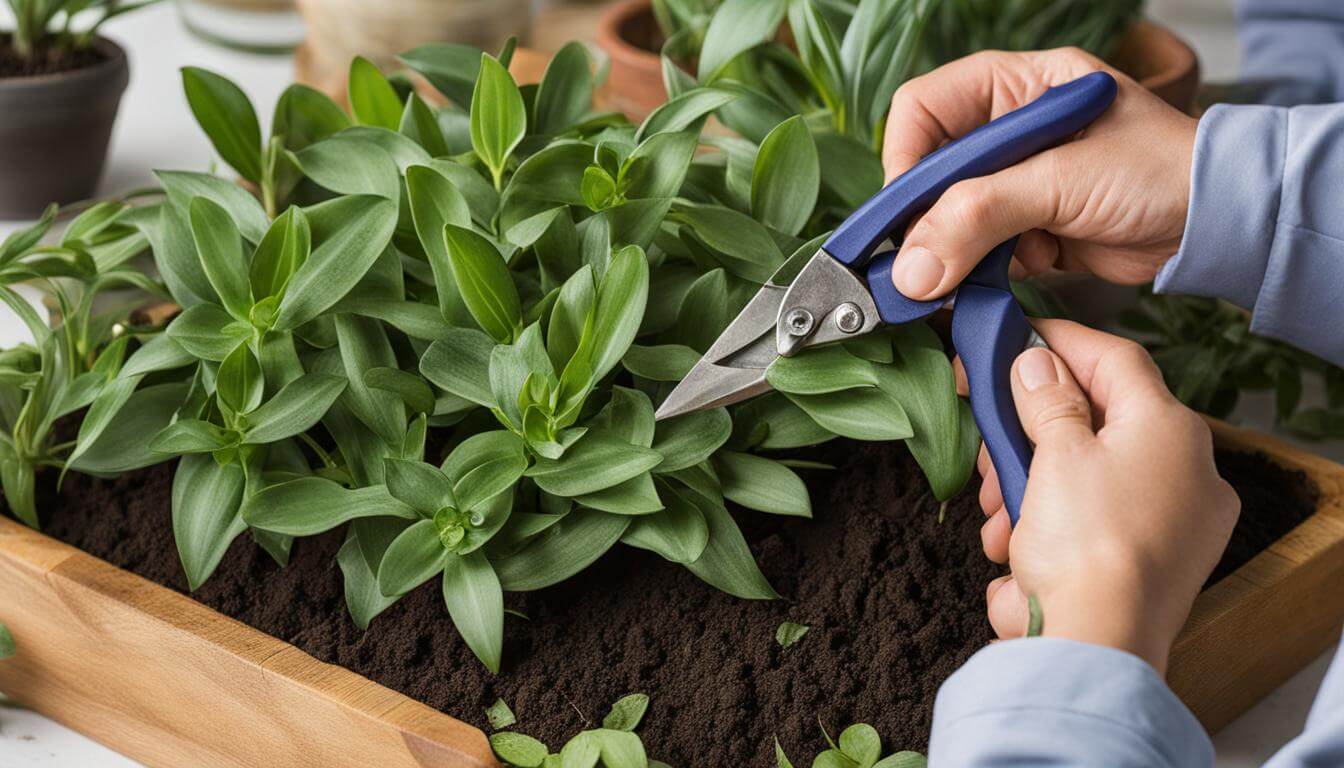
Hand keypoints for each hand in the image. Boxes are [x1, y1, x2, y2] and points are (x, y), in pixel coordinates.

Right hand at [882, 48, 1198, 299]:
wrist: (1220, 228)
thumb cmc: (1161, 175)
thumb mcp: (1062, 183)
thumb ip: (979, 216)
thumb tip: (910, 267)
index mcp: (1018, 86)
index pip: (925, 107)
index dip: (906, 157)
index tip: (904, 210)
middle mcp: (1011, 128)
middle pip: (931, 169)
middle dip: (928, 217)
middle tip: (925, 260)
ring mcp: (1019, 180)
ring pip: (950, 216)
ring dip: (958, 249)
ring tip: (982, 268)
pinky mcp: (1029, 226)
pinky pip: (979, 250)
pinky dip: (987, 269)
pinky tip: (1023, 269)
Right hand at [962, 320, 1238, 674]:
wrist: (1095, 644)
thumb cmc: (1085, 545)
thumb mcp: (1054, 452)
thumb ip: (1045, 399)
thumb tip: (1037, 362)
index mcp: (1171, 431)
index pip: (1116, 358)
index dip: (1061, 339)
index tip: (1016, 334)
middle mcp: (1185, 472)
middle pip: (1095, 420)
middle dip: (1029, 429)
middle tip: (987, 432)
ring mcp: (1171, 522)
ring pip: (1082, 473)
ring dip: (1025, 482)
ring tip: (992, 506)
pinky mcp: (1147, 564)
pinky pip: (1087, 522)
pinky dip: (1044, 525)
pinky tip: (1010, 544)